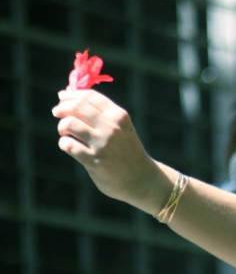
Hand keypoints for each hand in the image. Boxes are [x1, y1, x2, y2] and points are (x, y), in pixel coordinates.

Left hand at [52, 90, 169, 213]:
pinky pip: (68, 145)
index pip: (90, 96)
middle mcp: (112, 127)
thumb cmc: (127, 150)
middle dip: (62, 107)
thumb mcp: (122, 128)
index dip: (72, 94)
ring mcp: (103, 144)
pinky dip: (64, 143)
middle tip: (57, 112)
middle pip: (77, 106)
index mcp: (119, 116)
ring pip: (69, 123)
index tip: (62, 96)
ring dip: (62, 126)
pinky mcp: (94, 160)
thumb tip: (72, 95)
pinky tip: (70, 146)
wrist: (141, 178)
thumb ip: (102, 114)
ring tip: (65, 133)